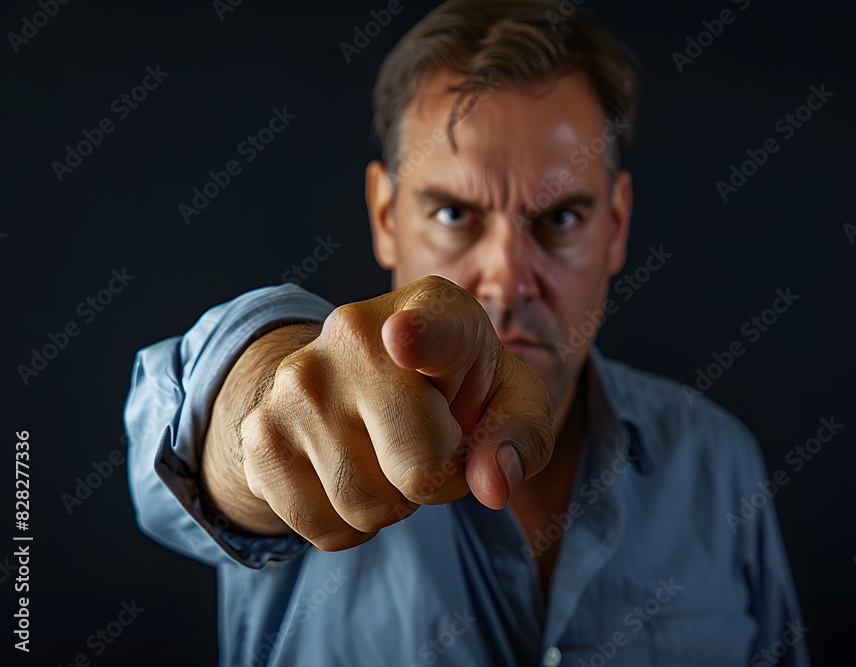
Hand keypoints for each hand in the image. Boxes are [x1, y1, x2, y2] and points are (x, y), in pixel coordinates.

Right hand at [234, 275, 553, 550]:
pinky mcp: (260, 433)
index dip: (418, 337)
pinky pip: (323, 528)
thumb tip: (493, 485)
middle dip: (440, 480)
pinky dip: (351, 526)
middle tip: (434, 444)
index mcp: (434, 310)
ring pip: (367, 506)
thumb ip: (519, 435)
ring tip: (391, 454)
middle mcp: (354, 336)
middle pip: (418, 468)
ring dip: (394, 504)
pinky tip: (355, 475)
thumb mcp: (510, 397)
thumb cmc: (457, 385)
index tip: (404, 337)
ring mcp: (296, 384)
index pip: (427, 329)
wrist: (361, 374)